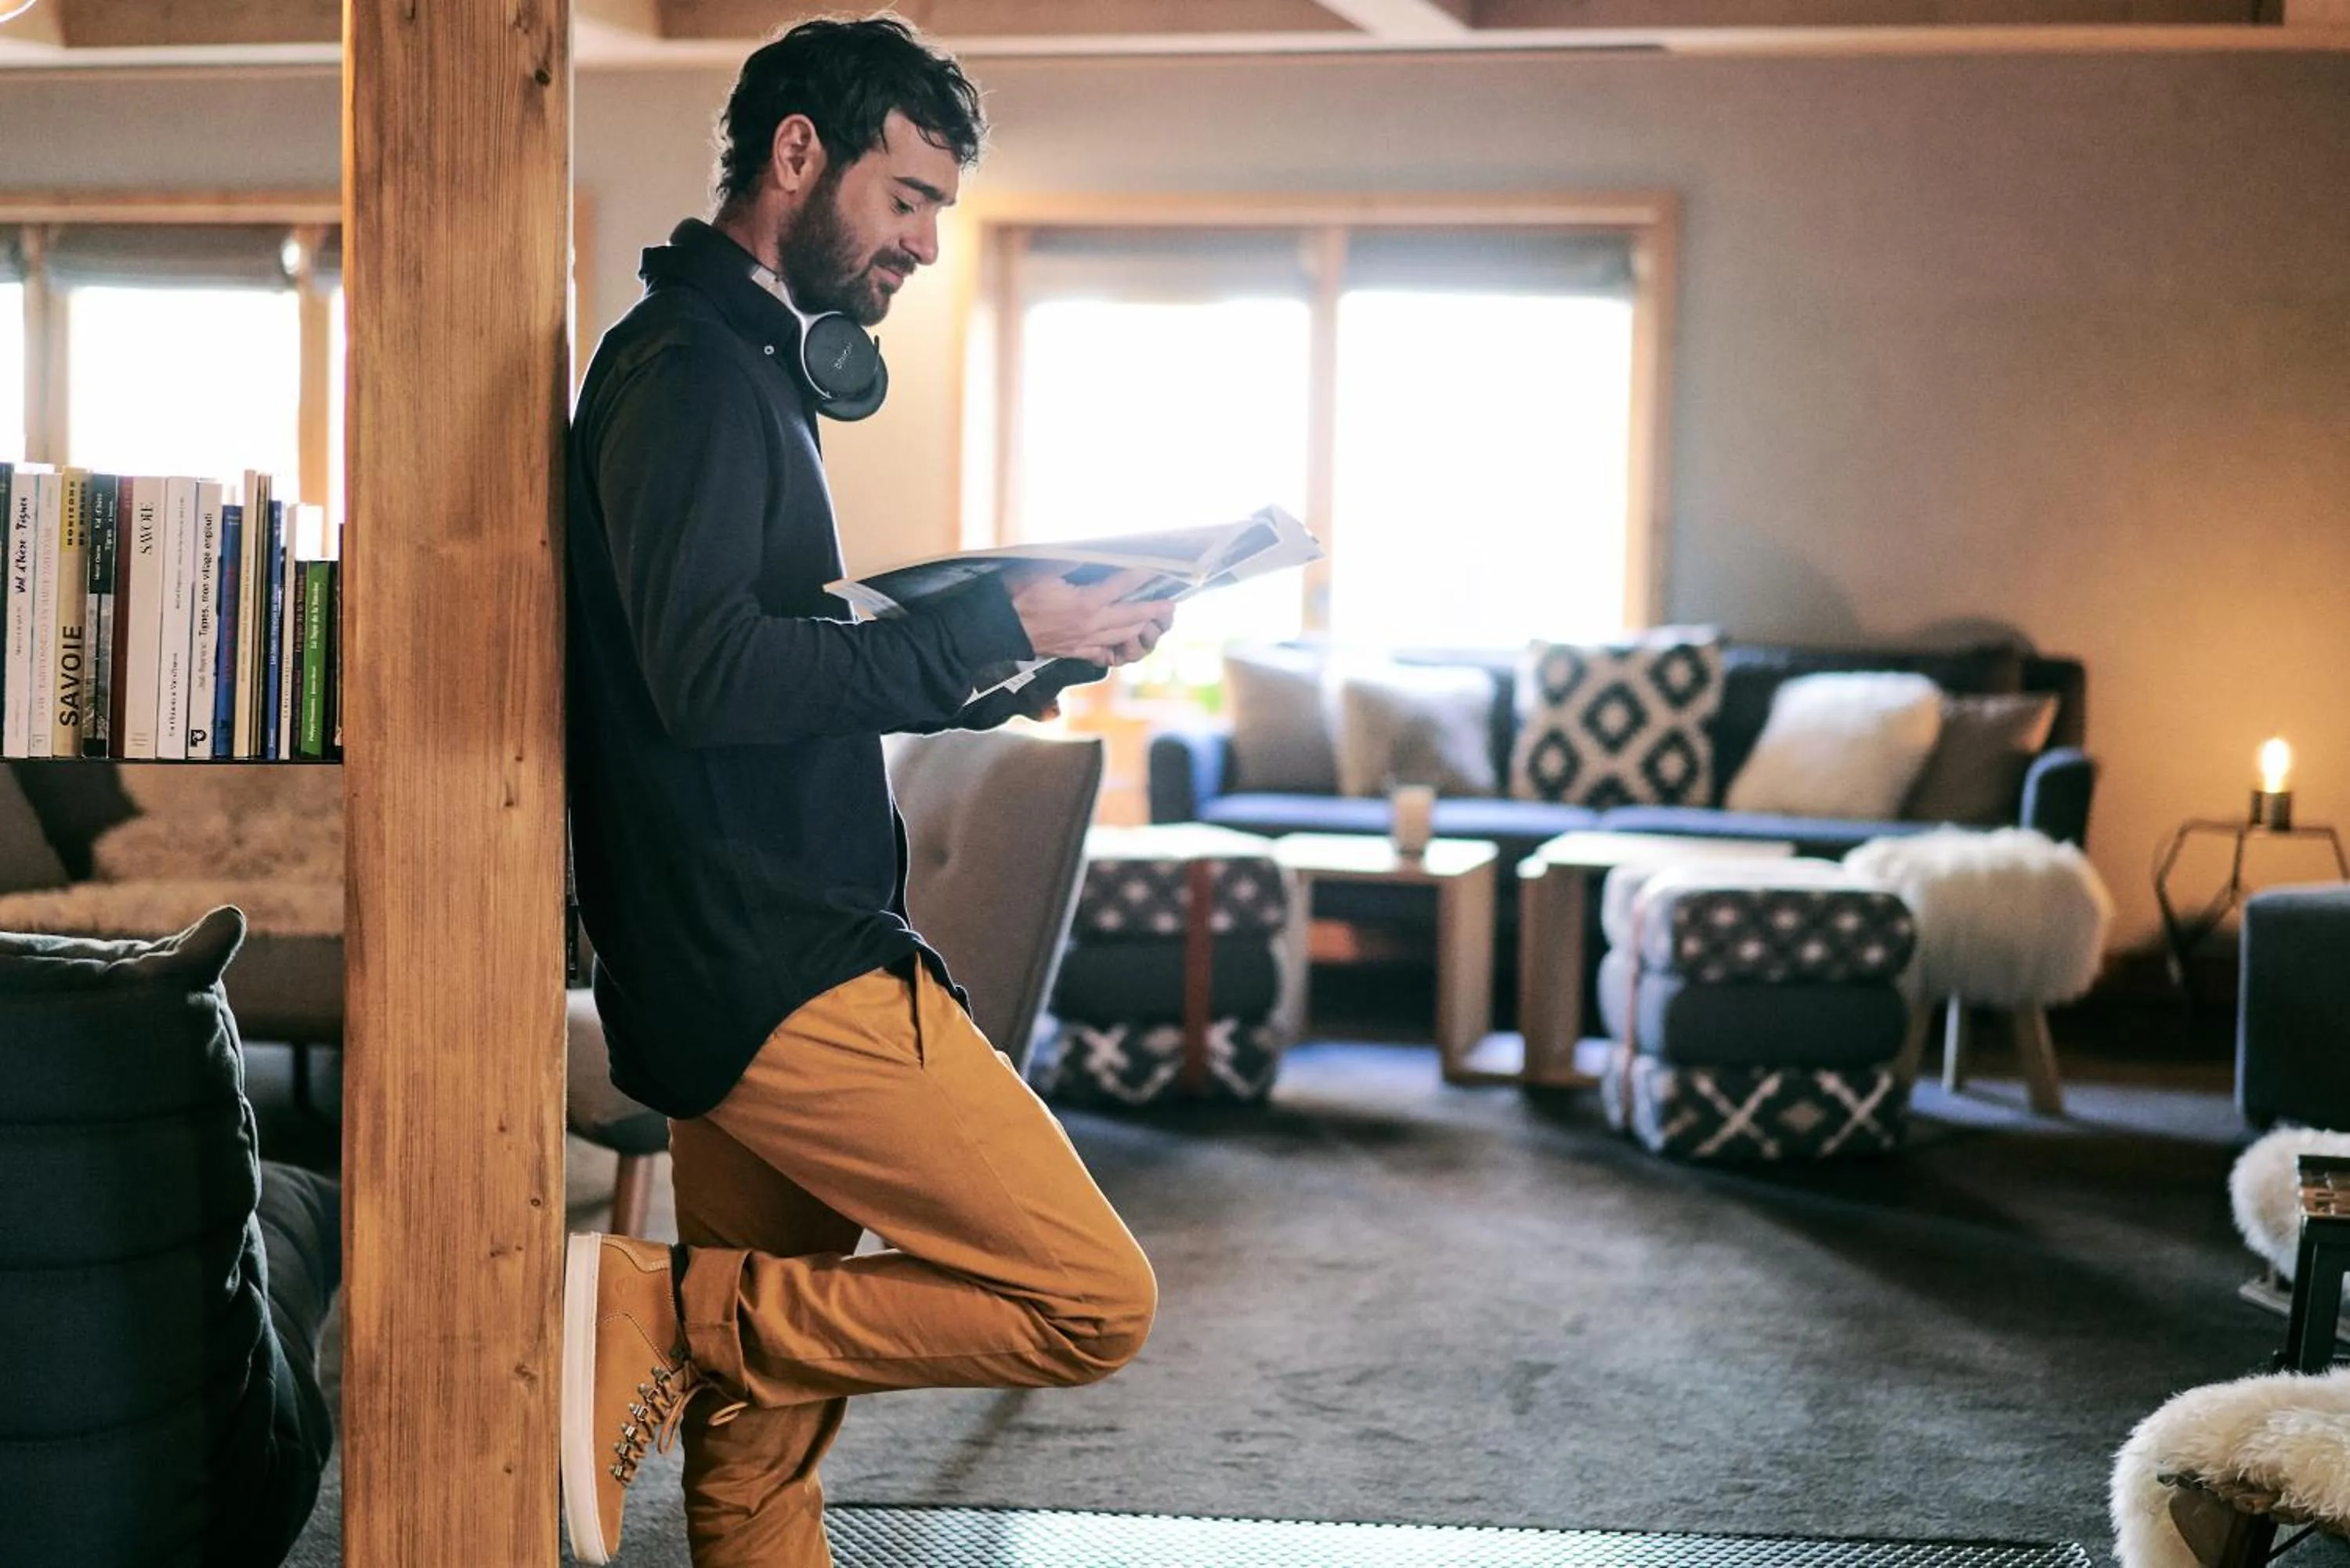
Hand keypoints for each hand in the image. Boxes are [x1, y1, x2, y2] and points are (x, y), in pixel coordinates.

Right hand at [1006, 567, 1177, 667]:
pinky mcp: (1074, 652)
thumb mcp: (1043, 568)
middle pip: (1132, 616)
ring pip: (1122, 636)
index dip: (1143, 574)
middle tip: (1171, 603)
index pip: (1124, 585)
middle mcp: (1091, 624)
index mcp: (1086, 602)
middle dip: (1154, 609)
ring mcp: (1084, 641)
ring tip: (1153, 620)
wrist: (997, 628)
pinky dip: (1115, 649)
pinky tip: (1121, 644)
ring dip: (1141, 628)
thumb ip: (1071, 560)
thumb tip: (1092, 550)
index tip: (1159, 567)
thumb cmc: (1016, 595)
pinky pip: (1102, 654)